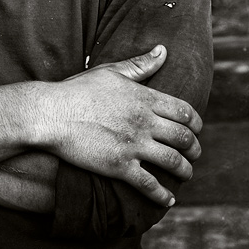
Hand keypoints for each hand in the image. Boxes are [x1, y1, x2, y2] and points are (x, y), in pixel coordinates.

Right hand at [44, 46, 201, 206]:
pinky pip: (150, 185)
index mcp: (143, 98)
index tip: (196, 130)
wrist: (52, 113)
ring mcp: (133, 145)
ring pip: (174, 162)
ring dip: (185, 171)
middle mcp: (143, 121)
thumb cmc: (79, 89)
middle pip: (184, 138)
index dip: (196, 124)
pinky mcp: (120, 166)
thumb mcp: (111, 71)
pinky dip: (163, 195)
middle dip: (195, 149)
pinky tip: (168, 199)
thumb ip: (140, 64)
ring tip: (186, 173)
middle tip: (195, 154)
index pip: (185, 112)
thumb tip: (163, 50)